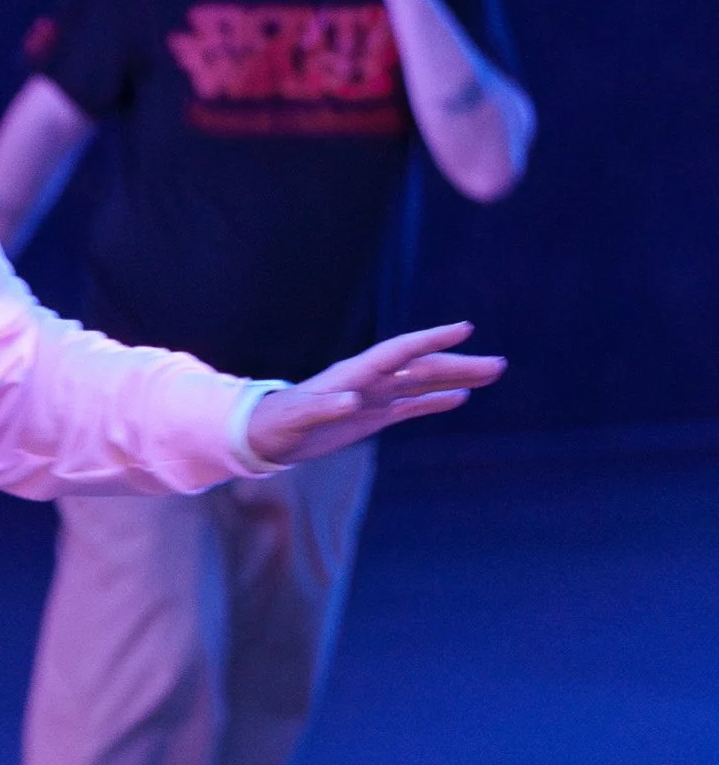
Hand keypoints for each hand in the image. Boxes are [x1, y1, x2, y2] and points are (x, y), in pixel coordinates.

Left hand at [245, 323, 504, 466]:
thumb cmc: (279, 424)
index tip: (463, 329)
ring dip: (456, 378)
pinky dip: (435, 400)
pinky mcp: (372, 415)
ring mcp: (374, 396)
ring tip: (492, 373)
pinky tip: (461, 397)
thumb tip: (351, 399)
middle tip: (498, 364)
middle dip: (459, 364)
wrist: (266, 435)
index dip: (430, 340)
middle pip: (421, 367)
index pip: (399, 351)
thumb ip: (324, 408)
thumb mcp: (298, 418)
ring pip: (422, 383)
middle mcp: (369, 380)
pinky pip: (411, 404)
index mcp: (353, 374)